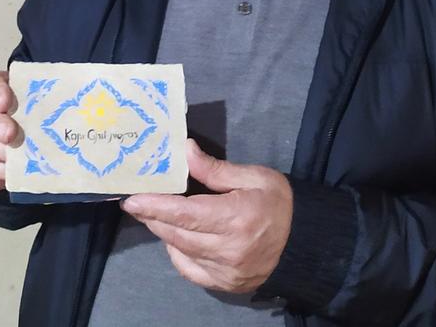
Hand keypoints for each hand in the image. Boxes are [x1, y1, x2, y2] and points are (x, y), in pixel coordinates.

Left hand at [122, 139, 292, 293]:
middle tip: (137, 202)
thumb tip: (185, 151)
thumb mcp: (254, 176)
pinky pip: (189, 269)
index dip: (155, 206)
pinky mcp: (224, 284)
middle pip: (177, 233)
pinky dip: (177, 253)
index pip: (184, 213)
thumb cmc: (279, 203)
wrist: (303, 242)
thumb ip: (216, 169)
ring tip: (153, 214)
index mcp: (235, 217)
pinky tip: (175, 238)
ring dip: (163, 231)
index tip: (131, 199)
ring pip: (180, 251)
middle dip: (152, 216)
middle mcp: (227, 249)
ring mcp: (225, 271)